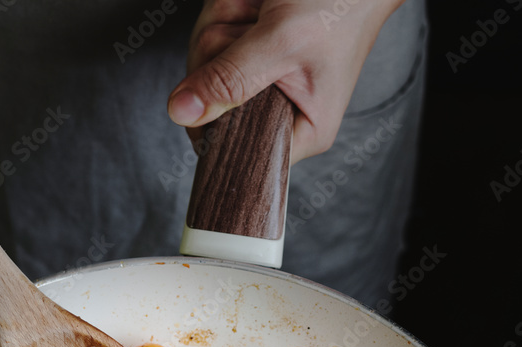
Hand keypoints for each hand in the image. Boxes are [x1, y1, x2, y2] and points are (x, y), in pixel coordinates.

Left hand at [168, 0, 404, 163]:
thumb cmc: (340, 5)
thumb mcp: (282, 43)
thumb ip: (231, 79)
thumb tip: (181, 113)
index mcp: (302, 131)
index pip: (238, 156)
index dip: (212, 129)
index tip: (211, 91)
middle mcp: (280, 113)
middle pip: (211, 105)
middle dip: (217, 56)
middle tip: (252, 27)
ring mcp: (261, 84)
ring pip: (206, 65)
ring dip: (223, 24)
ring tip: (261, 10)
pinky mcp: (250, 56)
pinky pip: (214, 38)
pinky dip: (226, 12)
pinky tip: (254, 4)